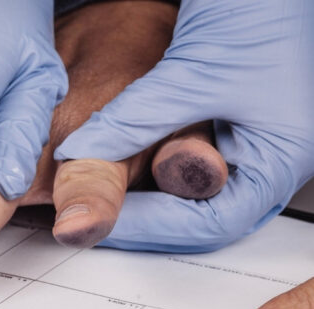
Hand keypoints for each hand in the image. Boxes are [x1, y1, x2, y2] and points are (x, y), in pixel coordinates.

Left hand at [56, 0, 313, 252]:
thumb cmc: (268, 10)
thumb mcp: (195, 71)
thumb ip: (138, 116)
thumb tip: (84, 151)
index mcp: (282, 158)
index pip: (212, 222)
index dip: (152, 227)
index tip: (104, 222)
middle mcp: (269, 157)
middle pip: (200, 215)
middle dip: (145, 219)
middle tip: (97, 215)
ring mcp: (249, 141)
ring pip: (190, 191)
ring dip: (144, 197)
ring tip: (101, 195)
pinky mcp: (226, 122)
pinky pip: (184, 159)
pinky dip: (149, 166)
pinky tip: (119, 166)